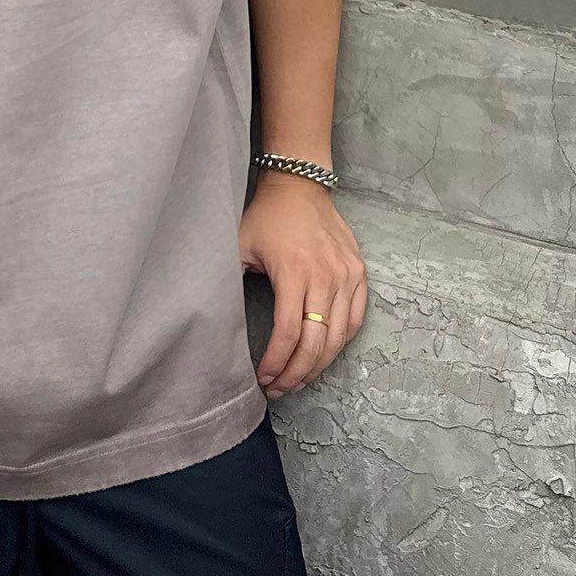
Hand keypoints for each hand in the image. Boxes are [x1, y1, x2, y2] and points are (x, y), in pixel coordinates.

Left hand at [238, 173, 367, 394]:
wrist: (300, 187)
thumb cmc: (267, 217)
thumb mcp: (240, 244)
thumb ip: (231, 279)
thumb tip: (216, 317)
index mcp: (294, 272)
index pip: (290, 333)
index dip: (278, 362)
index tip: (265, 378)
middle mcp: (325, 277)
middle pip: (316, 343)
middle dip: (297, 373)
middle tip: (281, 388)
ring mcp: (347, 276)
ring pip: (338, 337)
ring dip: (319, 365)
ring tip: (300, 378)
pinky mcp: (359, 274)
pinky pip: (355, 320)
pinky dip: (340, 342)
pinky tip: (324, 354)